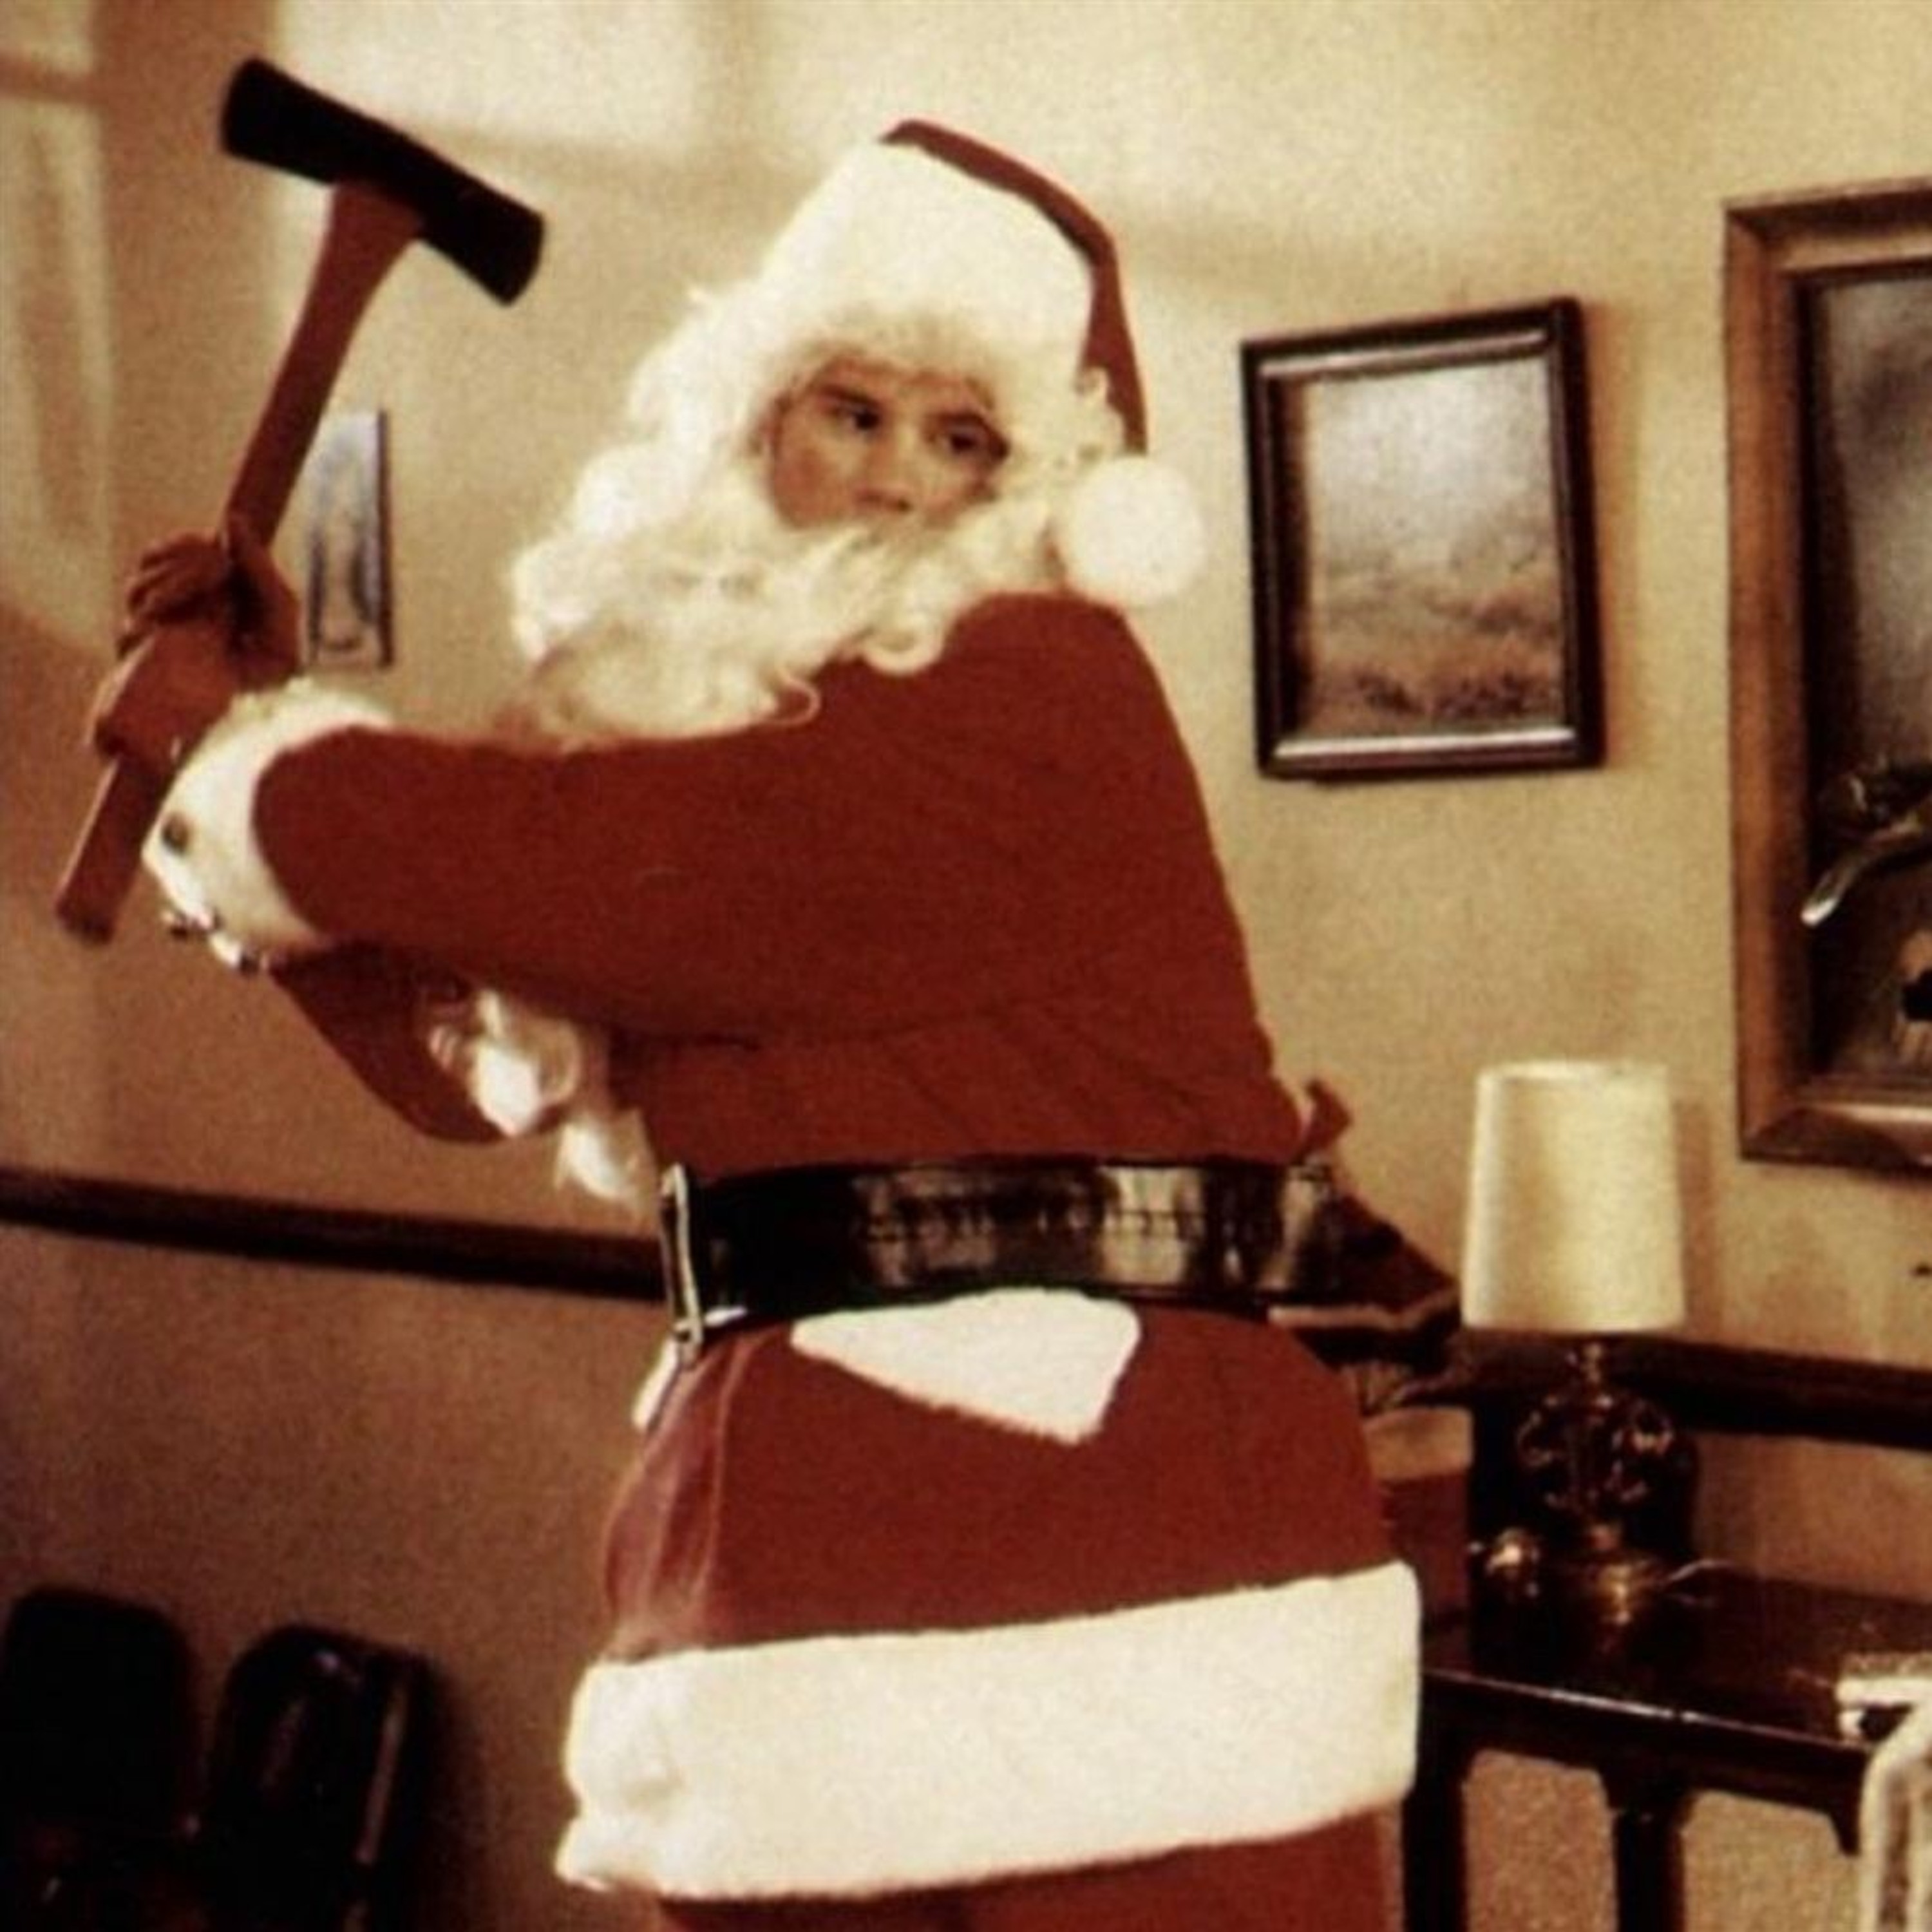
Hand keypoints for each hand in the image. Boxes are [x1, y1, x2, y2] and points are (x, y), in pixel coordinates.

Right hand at [94, 518, 302, 774]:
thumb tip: (231, 521)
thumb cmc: (270, 683)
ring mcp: (157, 640)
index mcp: (219, 617)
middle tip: (220, 563)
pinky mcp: (138, 652)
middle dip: (190, 555)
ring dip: (180, 578)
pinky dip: (161, 599)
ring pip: (145, 581)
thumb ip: (259, 568)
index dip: (193, 549)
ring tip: (212, 607)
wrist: (236, 730)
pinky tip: (179, 621)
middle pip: (163, 562)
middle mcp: (184, 626)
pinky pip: (138, 603)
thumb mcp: (279, 618)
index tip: (213, 539)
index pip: (191, 564)